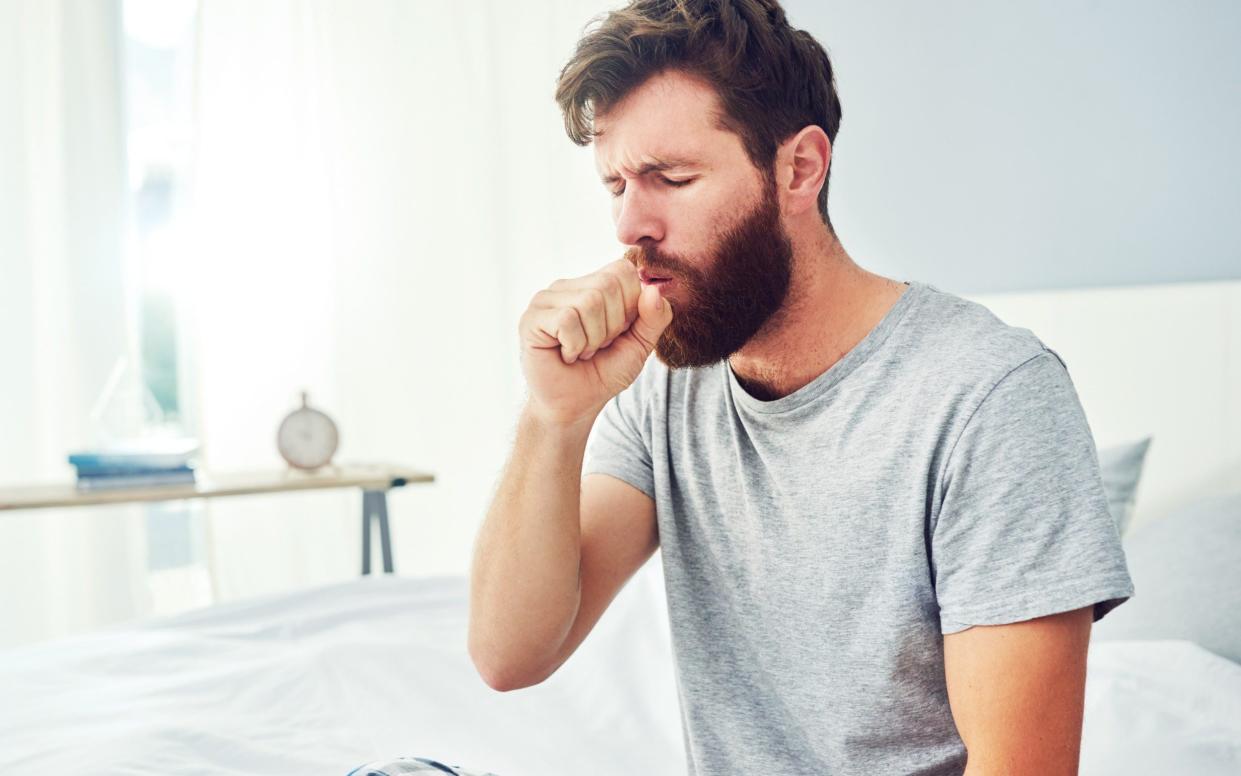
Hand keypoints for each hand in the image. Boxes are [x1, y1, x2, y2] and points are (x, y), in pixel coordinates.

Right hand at [519, 256, 673, 425]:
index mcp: (592, 284)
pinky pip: (566, 320)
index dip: (630, 307)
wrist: (574, 406)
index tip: (616, 333)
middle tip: (596, 346)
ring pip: (588, 302)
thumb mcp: (639, 345)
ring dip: (593, 339)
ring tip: (580, 351)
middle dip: (612, 327)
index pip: (622, 271)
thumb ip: (654, 317)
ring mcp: (545, 300)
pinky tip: (565, 354)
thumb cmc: (603, 372)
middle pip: (607, 285)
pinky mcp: (531, 319)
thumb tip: (654, 290)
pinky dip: (574, 345)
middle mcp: (567, 286)